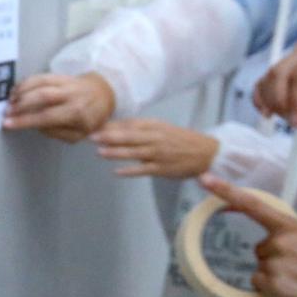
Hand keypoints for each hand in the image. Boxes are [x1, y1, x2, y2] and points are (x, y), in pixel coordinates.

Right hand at [2, 73, 115, 140]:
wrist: (103, 94)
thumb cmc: (90, 118)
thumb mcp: (79, 135)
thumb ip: (57, 133)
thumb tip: (36, 125)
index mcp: (78, 113)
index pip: (47, 117)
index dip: (26, 120)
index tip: (8, 123)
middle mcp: (72, 95)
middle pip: (43, 96)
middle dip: (21, 104)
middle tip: (6, 112)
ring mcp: (67, 83)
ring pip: (41, 83)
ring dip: (22, 91)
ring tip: (9, 101)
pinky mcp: (62, 75)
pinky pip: (42, 76)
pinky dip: (26, 82)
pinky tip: (16, 90)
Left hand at [93, 118, 217, 178]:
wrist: (205, 152)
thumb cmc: (179, 139)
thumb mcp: (160, 128)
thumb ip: (139, 129)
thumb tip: (115, 128)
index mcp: (154, 126)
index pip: (129, 124)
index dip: (111, 126)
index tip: (94, 126)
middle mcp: (155, 138)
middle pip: (128, 137)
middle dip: (108, 137)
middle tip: (91, 137)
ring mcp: (158, 154)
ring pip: (133, 152)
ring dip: (116, 152)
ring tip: (100, 153)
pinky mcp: (162, 168)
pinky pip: (144, 170)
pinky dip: (130, 170)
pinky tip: (117, 172)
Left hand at [202, 176, 296, 296]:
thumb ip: (290, 238)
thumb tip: (269, 246)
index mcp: (292, 227)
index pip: (254, 205)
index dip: (227, 192)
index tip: (205, 179)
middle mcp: (281, 241)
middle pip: (260, 250)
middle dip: (274, 261)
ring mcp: (277, 263)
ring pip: (260, 269)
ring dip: (275, 278)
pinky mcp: (275, 285)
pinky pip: (260, 284)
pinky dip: (272, 292)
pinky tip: (295, 293)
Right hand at [251, 38, 296, 125]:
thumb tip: (293, 116)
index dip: (296, 101)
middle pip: (280, 73)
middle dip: (280, 101)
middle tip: (289, 122)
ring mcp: (291, 54)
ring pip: (269, 77)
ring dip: (270, 101)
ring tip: (284, 119)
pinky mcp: (283, 66)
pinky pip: (265, 81)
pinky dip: (262, 97)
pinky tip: (265, 112)